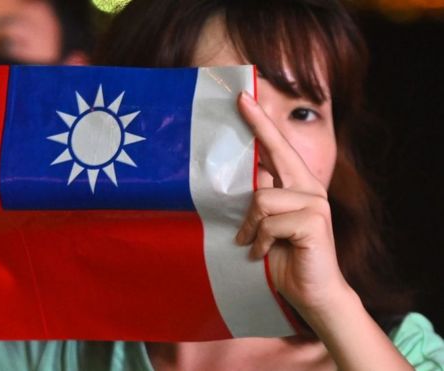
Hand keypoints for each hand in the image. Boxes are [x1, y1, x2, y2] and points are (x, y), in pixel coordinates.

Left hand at [234, 92, 348, 315]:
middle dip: (258, 126)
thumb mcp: (267, 223)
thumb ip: (261, 198)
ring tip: (254, 244)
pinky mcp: (313, 223)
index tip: (244, 98)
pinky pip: (269, 222)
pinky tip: (263, 254)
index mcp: (298, 185)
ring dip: (251, 227)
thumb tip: (245, 173)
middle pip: (278, 152)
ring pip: (262, 198)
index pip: (278, 148)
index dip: (261, 123)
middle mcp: (309, 188)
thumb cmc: (286, 256)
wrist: (312, 292)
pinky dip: (260, 241)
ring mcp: (314, 204)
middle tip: (239, 100)